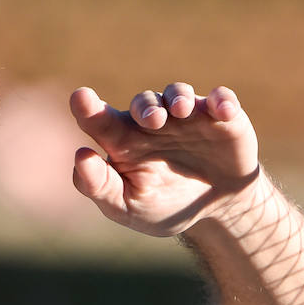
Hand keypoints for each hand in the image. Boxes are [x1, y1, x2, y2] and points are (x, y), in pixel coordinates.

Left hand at [69, 83, 260, 237]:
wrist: (217, 210)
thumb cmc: (165, 205)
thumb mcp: (128, 207)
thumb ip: (100, 186)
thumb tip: (80, 157)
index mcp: (125, 141)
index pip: (100, 120)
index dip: (88, 108)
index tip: (80, 98)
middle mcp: (154, 122)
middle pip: (143, 103)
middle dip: (146, 107)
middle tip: (151, 121)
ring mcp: (188, 116)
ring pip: (178, 94)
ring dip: (179, 97)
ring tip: (181, 110)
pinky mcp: (222, 117)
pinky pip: (221, 100)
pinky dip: (222, 101)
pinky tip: (223, 111)